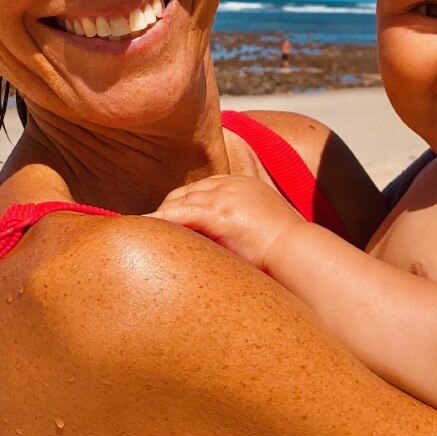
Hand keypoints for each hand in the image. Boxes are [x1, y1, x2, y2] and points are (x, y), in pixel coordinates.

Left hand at [152, 175, 303, 270]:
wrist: (297, 251)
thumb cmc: (286, 247)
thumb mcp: (266, 223)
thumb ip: (247, 223)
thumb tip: (236, 240)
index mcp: (243, 184)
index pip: (203, 189)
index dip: (184, 204)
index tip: (171, 220)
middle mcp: (231, 185)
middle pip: (186, 192)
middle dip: (168, 209)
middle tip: (152, 230)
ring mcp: (224, 196)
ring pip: (179, 202)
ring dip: (159, 217)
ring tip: (138, 231)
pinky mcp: (218, 212)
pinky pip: (178, 214)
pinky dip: (158, 220)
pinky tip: (143, 227)